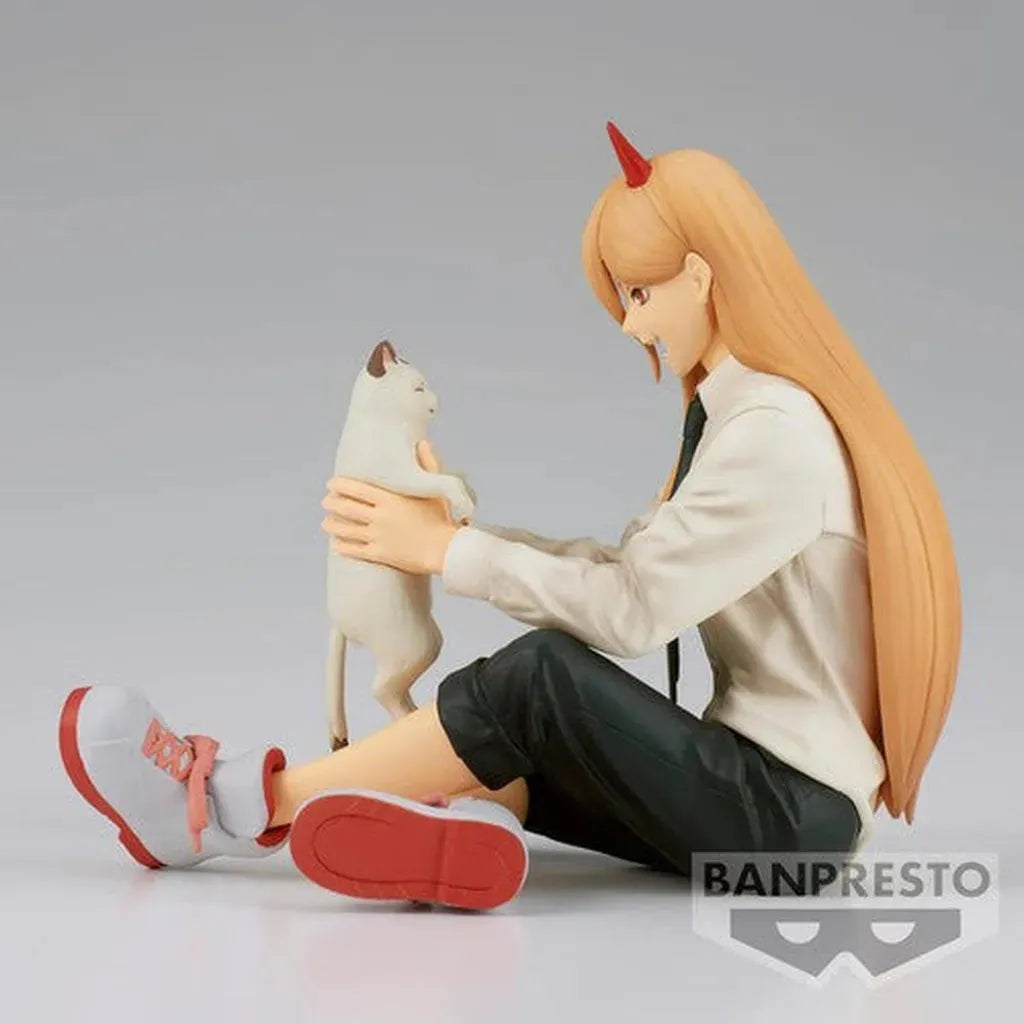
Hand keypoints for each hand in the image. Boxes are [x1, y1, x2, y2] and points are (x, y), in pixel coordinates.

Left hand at [321, 444, 460, 575]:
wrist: (446, 550)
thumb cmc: (443, 518)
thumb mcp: (437, 488)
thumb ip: (428, 463)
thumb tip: (423, 442)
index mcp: (389, 499)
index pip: (356, 489)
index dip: (340, 485)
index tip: (331, 484)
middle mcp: (379, 517)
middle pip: (346, 508)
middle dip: (331, 504)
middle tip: (325, 501)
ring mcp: (377, 536)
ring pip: (345, 530)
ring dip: (332, 525)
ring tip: (325, 522)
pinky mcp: (379, 554)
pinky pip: (354, 550)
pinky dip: (341, 546)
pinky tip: (336, 544)